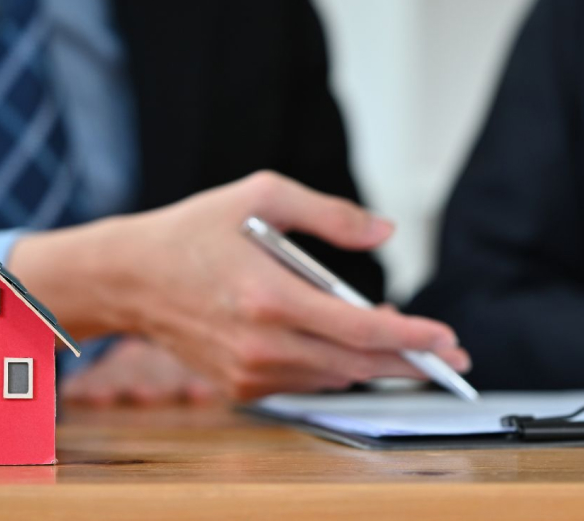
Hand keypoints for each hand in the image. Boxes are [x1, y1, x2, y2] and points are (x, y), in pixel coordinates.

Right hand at [10, 171, 469, 400]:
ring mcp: (248, 372)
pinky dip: (334, 366)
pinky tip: (352, 350)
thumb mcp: (262, 195)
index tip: (447, 338)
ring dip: (373, 363)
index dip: (410, 336)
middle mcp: (260, 343)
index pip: (358, 330)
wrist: (130, 277)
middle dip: (411, 361)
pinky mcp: (239, 387)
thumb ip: (330, 214)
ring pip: (334, 377)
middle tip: (452, 356)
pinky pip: (305, 382)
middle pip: (356, 364)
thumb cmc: (195, 229)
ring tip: (406, 344)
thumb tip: (385, 231)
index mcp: (268, 296)